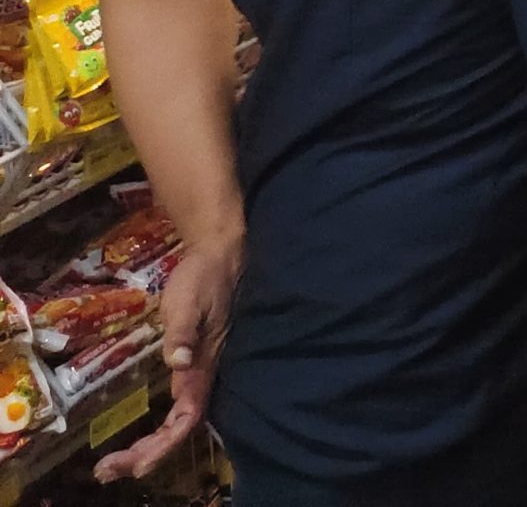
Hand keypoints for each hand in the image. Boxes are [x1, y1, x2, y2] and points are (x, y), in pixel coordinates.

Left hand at [95, 242, 238, 480]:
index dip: (164, 444)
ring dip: (148, 448)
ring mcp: (196, 372)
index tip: (135, 465)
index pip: (187, 417)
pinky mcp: (190, 365)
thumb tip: (178, 362)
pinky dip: (156, 431)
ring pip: (177, 423)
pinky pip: (175, 409)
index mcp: (203, 365)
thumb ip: (183, 332)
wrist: (219, 256)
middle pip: (180, 428)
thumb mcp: (189, 302)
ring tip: (114, 464)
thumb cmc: (204, 278)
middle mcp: (202, 375)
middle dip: (147, 454)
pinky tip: (139, 439)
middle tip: (105, 472)